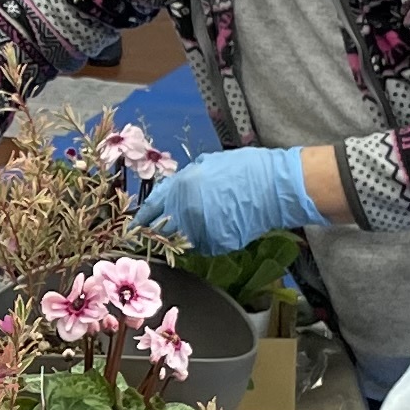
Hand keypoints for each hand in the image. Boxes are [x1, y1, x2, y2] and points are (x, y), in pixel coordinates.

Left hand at [133, 144, 323, 252]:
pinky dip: (205, 240)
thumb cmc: (244, 168)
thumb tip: (173, 191)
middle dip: (160, 230)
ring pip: (183, 239)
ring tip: (199, 224)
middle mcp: (186, 211)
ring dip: (185, 235)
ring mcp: (201, 230)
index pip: (152, 208)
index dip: (142, 218)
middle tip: (161, 231)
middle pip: (163, 229)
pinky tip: (217, 227)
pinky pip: (204, 245)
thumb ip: (186, 180)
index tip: (135, 225)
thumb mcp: (208, 165)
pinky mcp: (217, 244)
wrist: (274, 187)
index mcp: (181, 187)